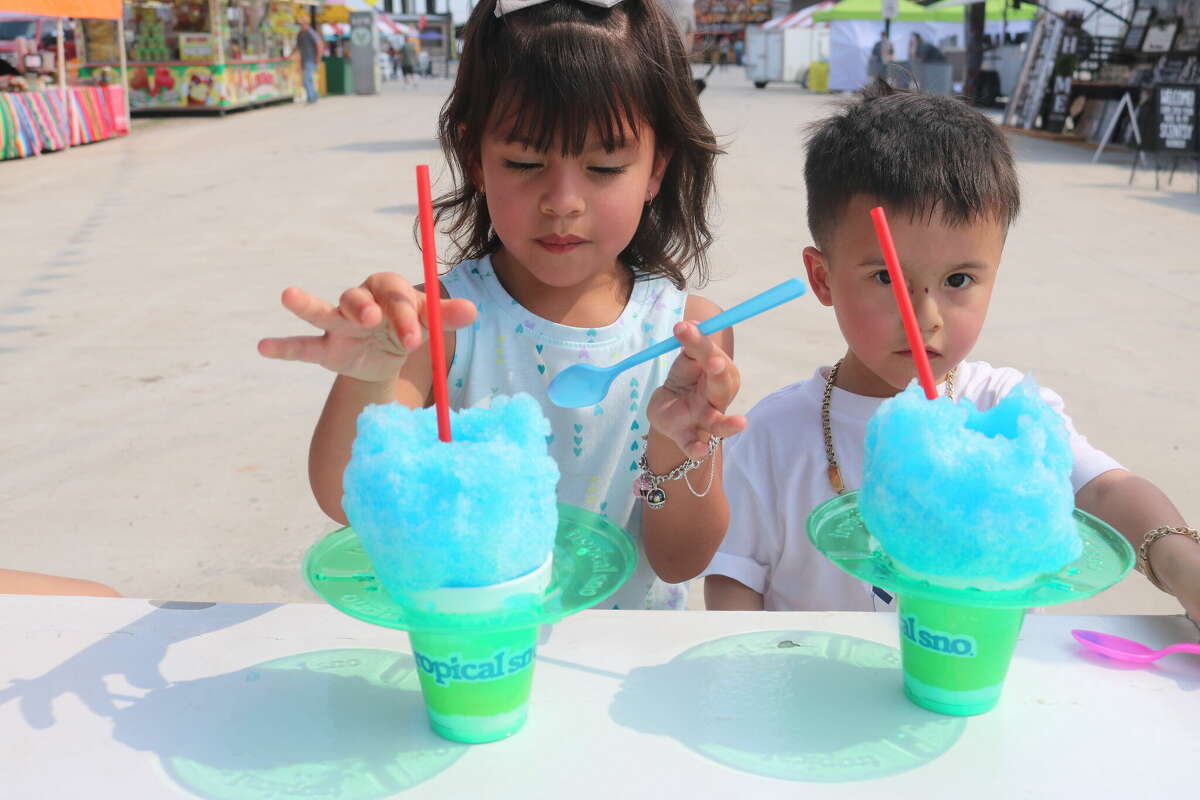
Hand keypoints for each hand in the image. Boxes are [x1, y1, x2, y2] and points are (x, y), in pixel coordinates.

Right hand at [257, 273, 476, 382]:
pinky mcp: (325, 348)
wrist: (389, 354)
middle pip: (359, 298)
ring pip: (324, 311)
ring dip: (308, 305)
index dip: (405, 314)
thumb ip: (446, 317)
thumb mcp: (429, 323)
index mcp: (389, 290)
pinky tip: (263, 347)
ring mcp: (339, 324)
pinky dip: (283, 347)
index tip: (418, 338)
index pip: (395, 294)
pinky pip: (302, 347)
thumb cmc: (409, 326)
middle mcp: (360, 301)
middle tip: (373, 321)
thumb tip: (473, 311)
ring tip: (289, 296)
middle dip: (366, 310)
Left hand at [646, 321, 746, 458]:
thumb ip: (691, 346)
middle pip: (722, 388)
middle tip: (714, 362)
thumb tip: (689, 324)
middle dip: (720, 375)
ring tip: (741, 422)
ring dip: (729, 424)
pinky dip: (698, 449)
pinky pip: (694, 445)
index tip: (684, 328)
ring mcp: (703, 420)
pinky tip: (701, 450)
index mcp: (719, 376)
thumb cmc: (685, 381)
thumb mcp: (686, 361)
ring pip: (718, 423)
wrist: (666, 409)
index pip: (713, 358)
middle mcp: (716, 399)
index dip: (702, 344)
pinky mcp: (687, 437)